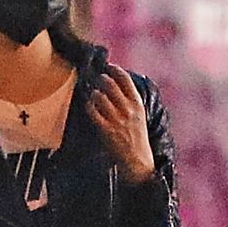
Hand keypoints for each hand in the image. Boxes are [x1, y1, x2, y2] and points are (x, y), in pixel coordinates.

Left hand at [84, 65, 154, 184]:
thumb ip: (130, 102)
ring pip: (100, 96)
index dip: (115, 70)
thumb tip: (118, 85)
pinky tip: (88, 106)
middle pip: (110, 85)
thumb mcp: (139, 116)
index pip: (125, 80)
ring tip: (92, 94)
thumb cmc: (137, 137)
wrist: (138, 160)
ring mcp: (117, 120)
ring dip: (93, 93)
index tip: (108, 66)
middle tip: (96, 79)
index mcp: (137, 104)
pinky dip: (88, 106)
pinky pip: (93, 112)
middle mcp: (128, 110)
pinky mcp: (106, 130)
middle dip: (100, 79)